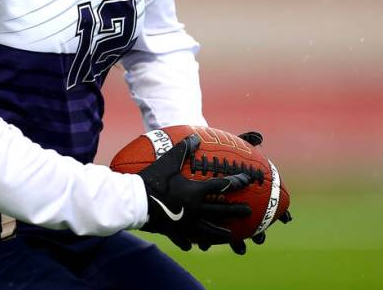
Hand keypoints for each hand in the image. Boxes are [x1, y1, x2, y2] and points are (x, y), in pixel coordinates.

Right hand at [138, 133, 253, 249]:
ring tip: (231, 237)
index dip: (237, 181)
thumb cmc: (152, 179)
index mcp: (195, 192)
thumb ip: (184, 149)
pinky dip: (191, 242)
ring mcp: (185, 223)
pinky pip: (185, 239)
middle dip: (236, 211)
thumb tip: (195, 136)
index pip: (221, 186)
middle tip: (249, 212)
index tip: (248, 180)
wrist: (134, 202)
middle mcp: (195, 210)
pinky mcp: (174, 232)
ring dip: (221, 233)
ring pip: (208, 231)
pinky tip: (194, 246)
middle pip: (220, 211)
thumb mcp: (168, 161)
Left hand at [199, 130, 294, 254]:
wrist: (198, 161)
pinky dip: (206, 239)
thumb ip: (245, 141)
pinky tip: (204, 245)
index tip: (287, 219)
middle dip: (259, 234)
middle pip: (253, 224)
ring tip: (237, 249)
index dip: (280, 213)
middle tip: (260, 239)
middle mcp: (239, 207)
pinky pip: (206, 233)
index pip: (269, 204)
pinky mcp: (205, 220)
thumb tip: (259, 135)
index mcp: (248, 193)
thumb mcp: (231, 147)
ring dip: (234, 243)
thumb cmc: (217, 154)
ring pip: (232, 233)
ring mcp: (223, 215)